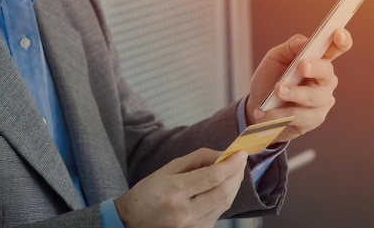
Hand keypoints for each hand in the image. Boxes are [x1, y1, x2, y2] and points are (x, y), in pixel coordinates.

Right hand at [114, 148, 247, 227]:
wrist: (132, 222)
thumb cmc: (148, 192)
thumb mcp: (168, 168)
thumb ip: (197, 159)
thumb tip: (222, 154)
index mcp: (175, 191)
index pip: (213, 176)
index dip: (231, 164)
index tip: (241, 154)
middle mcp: (185, 212)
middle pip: (223, 192)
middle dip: (237, 174)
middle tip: (241, 161)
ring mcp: (192, 227)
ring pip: (224, 204)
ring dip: (233, 186)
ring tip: (234, 172)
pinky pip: (217, 214)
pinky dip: (224, 198)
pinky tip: (222, 188)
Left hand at [245, 29, 352, 142]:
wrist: (258, 106)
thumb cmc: (270, 78)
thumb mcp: (275, 57)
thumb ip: (291, 47)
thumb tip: (305, 41)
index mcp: (318, 59)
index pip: (337, 48)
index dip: (342, 40)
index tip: (337, 34)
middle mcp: (325, 79)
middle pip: (327, 72)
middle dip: (314, 67)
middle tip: (301, 66)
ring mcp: (322, 99)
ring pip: (312, 96)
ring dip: (293, 93)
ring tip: (276, 91)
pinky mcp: (315, 118)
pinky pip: (301, 116)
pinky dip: (281, 113)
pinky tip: (267, 112)